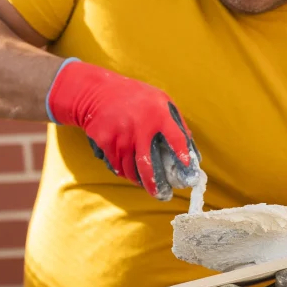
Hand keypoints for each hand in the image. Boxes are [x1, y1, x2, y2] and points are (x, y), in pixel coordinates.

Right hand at [45, 58, 201, 200]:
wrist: (97, 91)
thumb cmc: (135, 97)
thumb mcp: (160, 100)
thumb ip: (175, 123)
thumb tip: (190, 148)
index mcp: (158, 115)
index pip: (176, 138)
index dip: (183, 155)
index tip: (188, 169)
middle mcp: (139, 128)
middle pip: (147, 165)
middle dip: (154, 184)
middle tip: (162, 195)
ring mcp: (120, 136)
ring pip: (130, 170)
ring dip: (138, 180)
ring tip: (146, 185)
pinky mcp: (105, 142)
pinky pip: (116, 165)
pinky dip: (123, 171)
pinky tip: (128, 172)